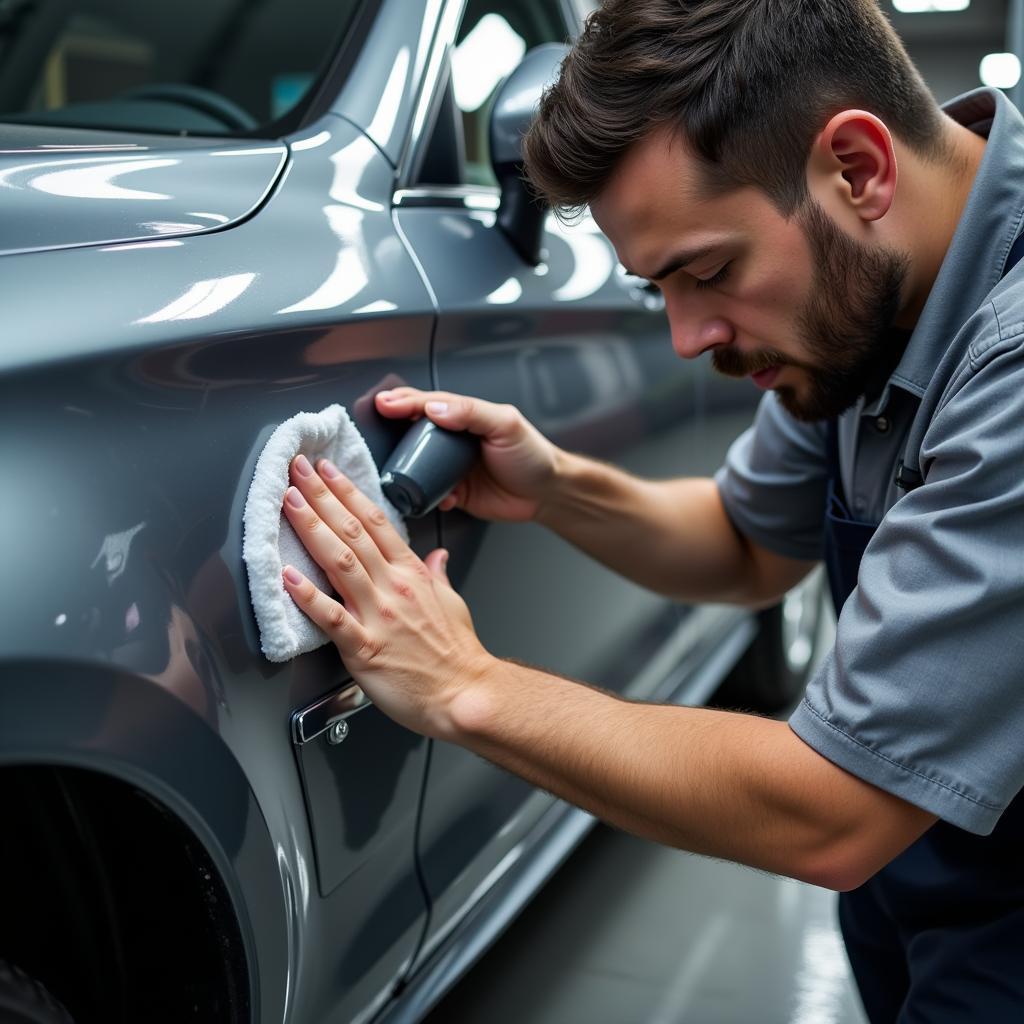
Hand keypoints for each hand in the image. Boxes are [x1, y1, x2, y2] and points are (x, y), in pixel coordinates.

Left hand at [280, 454, 492, 737]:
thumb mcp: (453, 602)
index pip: (375, 521)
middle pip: (352, 531)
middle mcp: (393, 587)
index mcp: (411, 573)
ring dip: (312, 528)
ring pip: (340, 561)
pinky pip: (331, 617)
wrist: (465, 694)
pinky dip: (307, 596)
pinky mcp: (364, 648)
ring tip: (290, 502)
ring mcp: (378, 615)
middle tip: (297, 470)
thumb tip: (437, 555)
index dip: (348, 492)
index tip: (328, 471)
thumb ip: (437, 574)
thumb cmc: (458, 655)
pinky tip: (287, 576)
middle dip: (322, 496)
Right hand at [375, 388, 560, 521]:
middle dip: (394, 429)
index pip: (429, 404)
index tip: (385, 403)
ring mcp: (452, 466)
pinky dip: (428, 496)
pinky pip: (430, 494)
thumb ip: (472, 413)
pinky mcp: (454, 492)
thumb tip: (436, 409)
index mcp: (466, 416)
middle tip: (377, 426)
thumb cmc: (532, 455)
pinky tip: (435, 497)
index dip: (405, 402)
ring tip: (395, 468)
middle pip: (414, 431)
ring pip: (417, 464)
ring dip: (405, 467)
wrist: (547, 493)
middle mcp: (454, 439)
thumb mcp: (506, 425)